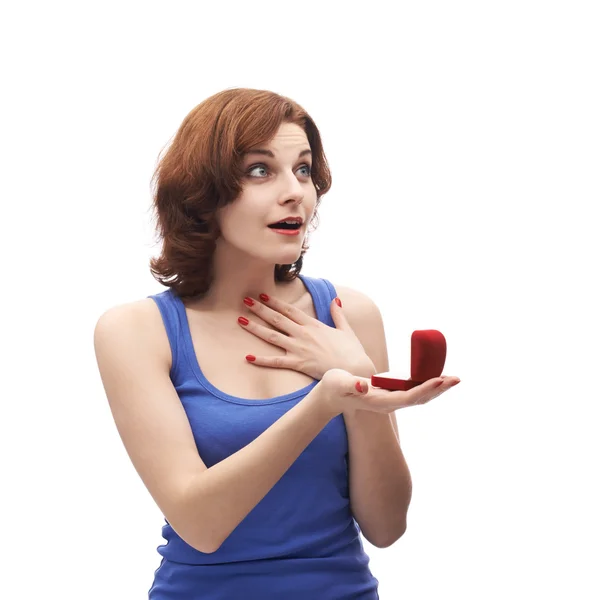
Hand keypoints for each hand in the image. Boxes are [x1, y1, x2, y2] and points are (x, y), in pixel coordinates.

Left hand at [239, 293, 373, 379]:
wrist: (354, 369)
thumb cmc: (352, 351)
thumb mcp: (345, 329)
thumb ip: (338, 314)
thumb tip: (335, 300)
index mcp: (313, 325)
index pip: (290, 310)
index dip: (275, 302)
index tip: (262, 294)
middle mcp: (303, 334)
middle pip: (277, 319)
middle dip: (260, 309)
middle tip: (244, 300)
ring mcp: (299, 348)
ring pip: (272, 336)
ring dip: (255, 327)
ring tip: (240, 320)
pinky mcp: (299, 364)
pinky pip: (276, 362)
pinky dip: (261, 360)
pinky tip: (248, 356)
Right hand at [318, 368, 461, 415]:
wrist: (330, 398)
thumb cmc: (334, 389)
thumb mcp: (339, 383)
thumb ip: (349, 384)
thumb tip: (362, 385)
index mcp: (381, 402)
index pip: (409, 397)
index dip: (425, 388)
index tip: (439, 379)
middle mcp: (389, 404)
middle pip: (420, 398)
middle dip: (439, 389)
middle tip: (456, 378)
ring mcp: (391, 401)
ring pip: (420, 396)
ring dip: (437, 388)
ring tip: (452, 379)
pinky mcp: (391, 395)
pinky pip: (414, 391)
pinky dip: (427, 385)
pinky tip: (436, 378)